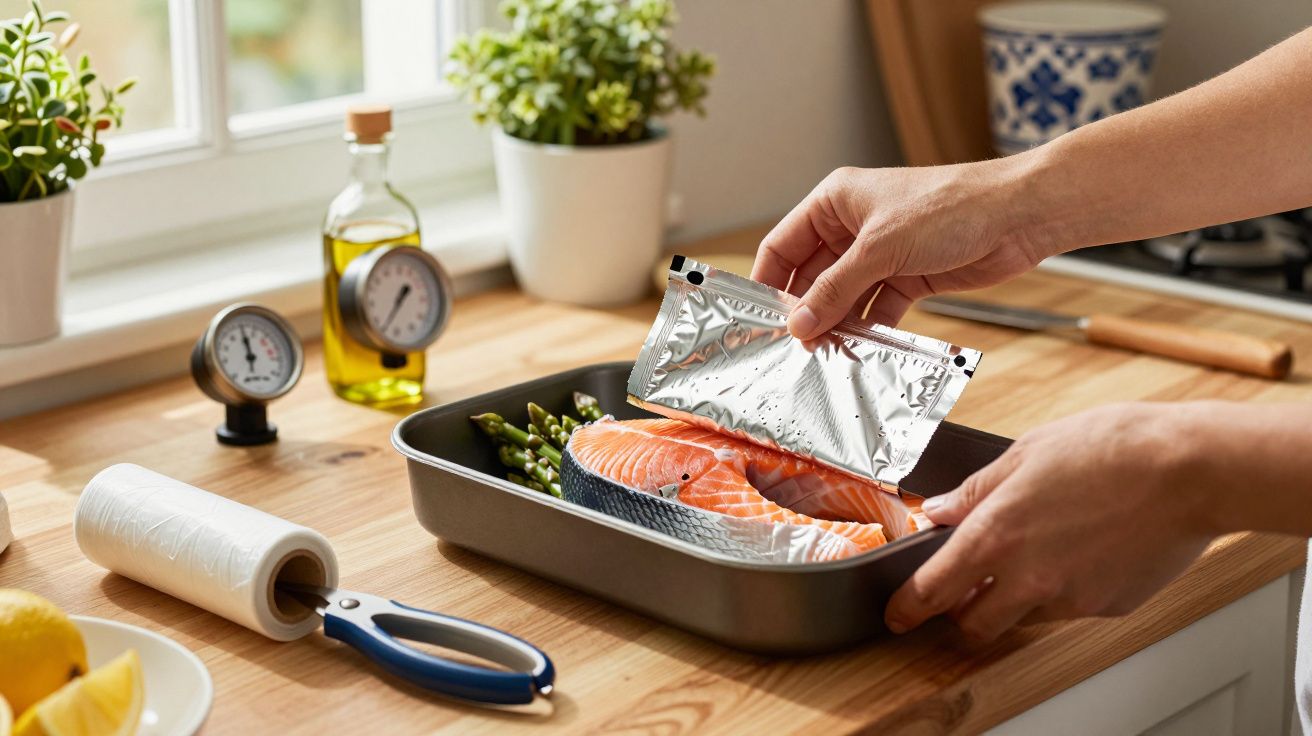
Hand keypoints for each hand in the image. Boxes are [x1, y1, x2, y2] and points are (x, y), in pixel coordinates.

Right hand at [751, 159, 1050, 338]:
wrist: (1017, 216)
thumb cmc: (949, 208)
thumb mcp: (881, 249)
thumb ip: (835, 289)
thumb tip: (798, 324)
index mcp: (834, 202)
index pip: (783, 245)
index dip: (767, 282)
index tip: (756, 320)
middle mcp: (852, 227)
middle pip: (811, 276)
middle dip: (803, 310)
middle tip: (791, 348)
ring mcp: (880, 254)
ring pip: (842, 297)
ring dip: (835, 324)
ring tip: (822, 357)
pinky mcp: (907, 277)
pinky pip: (874, 309)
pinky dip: (867, 329)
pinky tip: (859, 351)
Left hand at [884, 402, 1217, 642]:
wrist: (1189, 470)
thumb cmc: (1112, 449)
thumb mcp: (1026, 453)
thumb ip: (976, 489)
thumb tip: (939, 508)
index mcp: (996, 535)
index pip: (933, 591)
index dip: (908, 608)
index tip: (898, 615)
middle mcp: (1028, 577)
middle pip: (974, 625)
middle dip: (962, 615)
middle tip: (963, 593)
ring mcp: (1071, 598)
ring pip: (1023, 617)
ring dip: (1014, 600)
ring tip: (1035, 555)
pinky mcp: (1108, 606)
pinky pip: (1070, 608)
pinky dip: (1063, 590)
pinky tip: (1081, 551)